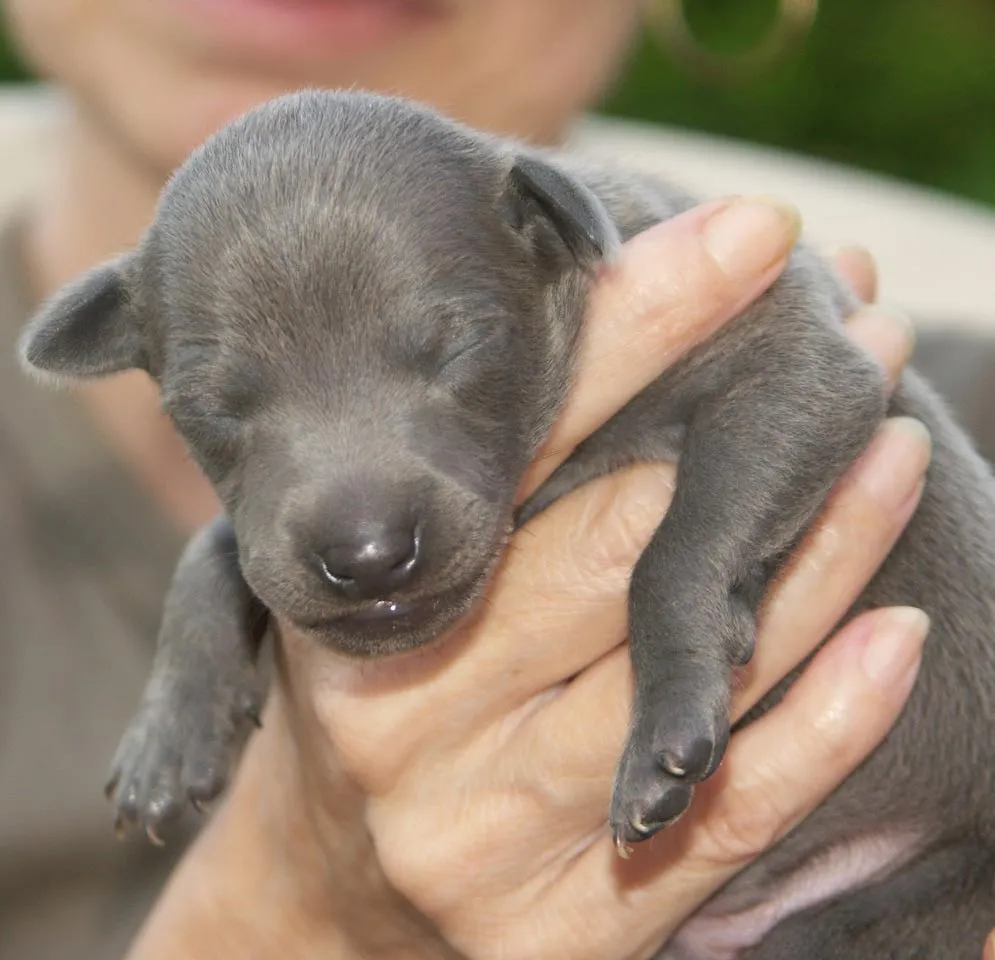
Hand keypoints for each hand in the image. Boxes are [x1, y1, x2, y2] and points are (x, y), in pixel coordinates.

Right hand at [128, 201, 925, 959]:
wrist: (336, 899)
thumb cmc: (382, 704)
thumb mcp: (390, 591)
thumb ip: (475, 493)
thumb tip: (598, 317)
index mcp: (350, 610)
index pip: (509, 453)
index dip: (629, 334)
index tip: (744, 237)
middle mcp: (404, 721)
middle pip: (603, 555)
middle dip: (737, 430)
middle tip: (851, 334)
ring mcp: (481, 836)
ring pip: (676, 678)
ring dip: (813, 558)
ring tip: (892, 448)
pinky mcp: (556, 931)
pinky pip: (717, 820)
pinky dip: (821, 724)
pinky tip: (897, 636)